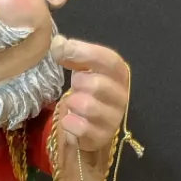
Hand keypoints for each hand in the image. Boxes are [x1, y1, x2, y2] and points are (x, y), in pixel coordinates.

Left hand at [50, 35, 128, 152]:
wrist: (90, 129)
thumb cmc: (87, 94)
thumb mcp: (83, 70)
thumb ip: (72, 54)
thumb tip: (58, 43)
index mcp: (119, 76)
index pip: (110, 60)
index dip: (86, 53)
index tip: (64, 48)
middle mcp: (121, 97)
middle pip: (98, 84)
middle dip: (78, 82)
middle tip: (75, 85)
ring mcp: (113, 119)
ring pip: (88, 106)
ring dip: (73, 102)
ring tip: (73, 104)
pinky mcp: (101, 137)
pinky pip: (80, 127)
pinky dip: (69, 122)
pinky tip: (70, 120)